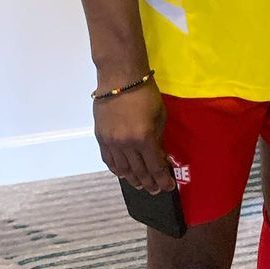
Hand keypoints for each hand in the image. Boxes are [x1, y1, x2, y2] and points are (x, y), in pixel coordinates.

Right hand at [93, 78, 174, 194]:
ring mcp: (111, 142)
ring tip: (141, 185)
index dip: (162, 179)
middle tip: (155, 190)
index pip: (155, 167)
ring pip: (122, 169)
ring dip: (133, 179)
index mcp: (144, 138)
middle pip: (139, 171)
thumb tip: (159, 156)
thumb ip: (158, 138)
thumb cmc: (146, 94)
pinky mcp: (101, 138)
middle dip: (149, 183)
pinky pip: (108, 160)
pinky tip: (123, 174)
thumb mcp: (160, 116)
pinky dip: (117, 170)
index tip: (168, 187)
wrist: (120, 78)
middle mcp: (126, 144)